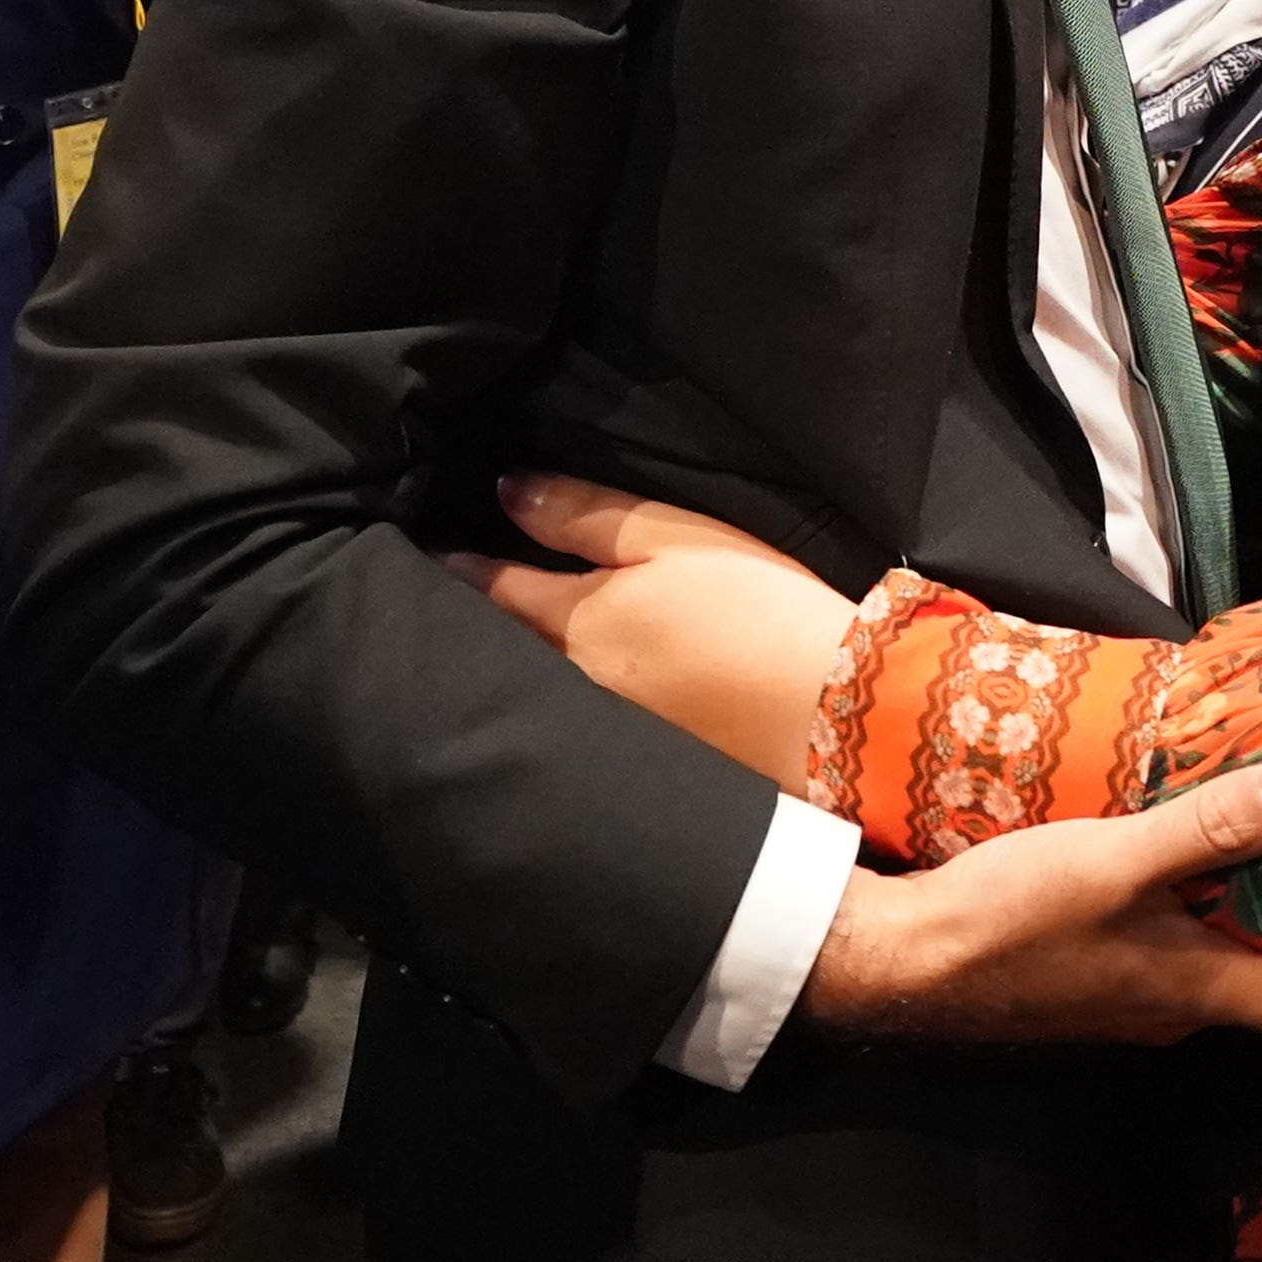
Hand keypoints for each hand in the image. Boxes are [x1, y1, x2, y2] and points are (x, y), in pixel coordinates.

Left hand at [453, 472, 856, 788]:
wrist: (832, 718)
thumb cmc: (756, 610)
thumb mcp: (673, 538)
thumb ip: (584, 516)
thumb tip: (507, 490)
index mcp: (575, 626)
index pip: (494, 591)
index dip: (461, 569)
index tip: (429, 557)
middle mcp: (573, 690)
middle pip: (505, 655)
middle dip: (472, 633)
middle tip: (439, 612)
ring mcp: (604, 739)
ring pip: (539, 697)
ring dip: (513, 676)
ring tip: (491, 657)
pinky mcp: (644, 770)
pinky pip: (578, 735)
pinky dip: (560, 715)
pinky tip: (564, 710)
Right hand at [803, 765, 1261, 1048]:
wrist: (894, 968)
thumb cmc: (1004, 923)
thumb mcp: (1109, 864)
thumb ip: (1205, 830)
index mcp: (1206, 991)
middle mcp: (1187, 1008)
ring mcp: (1141, 996)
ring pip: (1246, 964)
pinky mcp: (1102, 973)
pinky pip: (1195, 945)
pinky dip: (1233, 909)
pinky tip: (1225, 860)